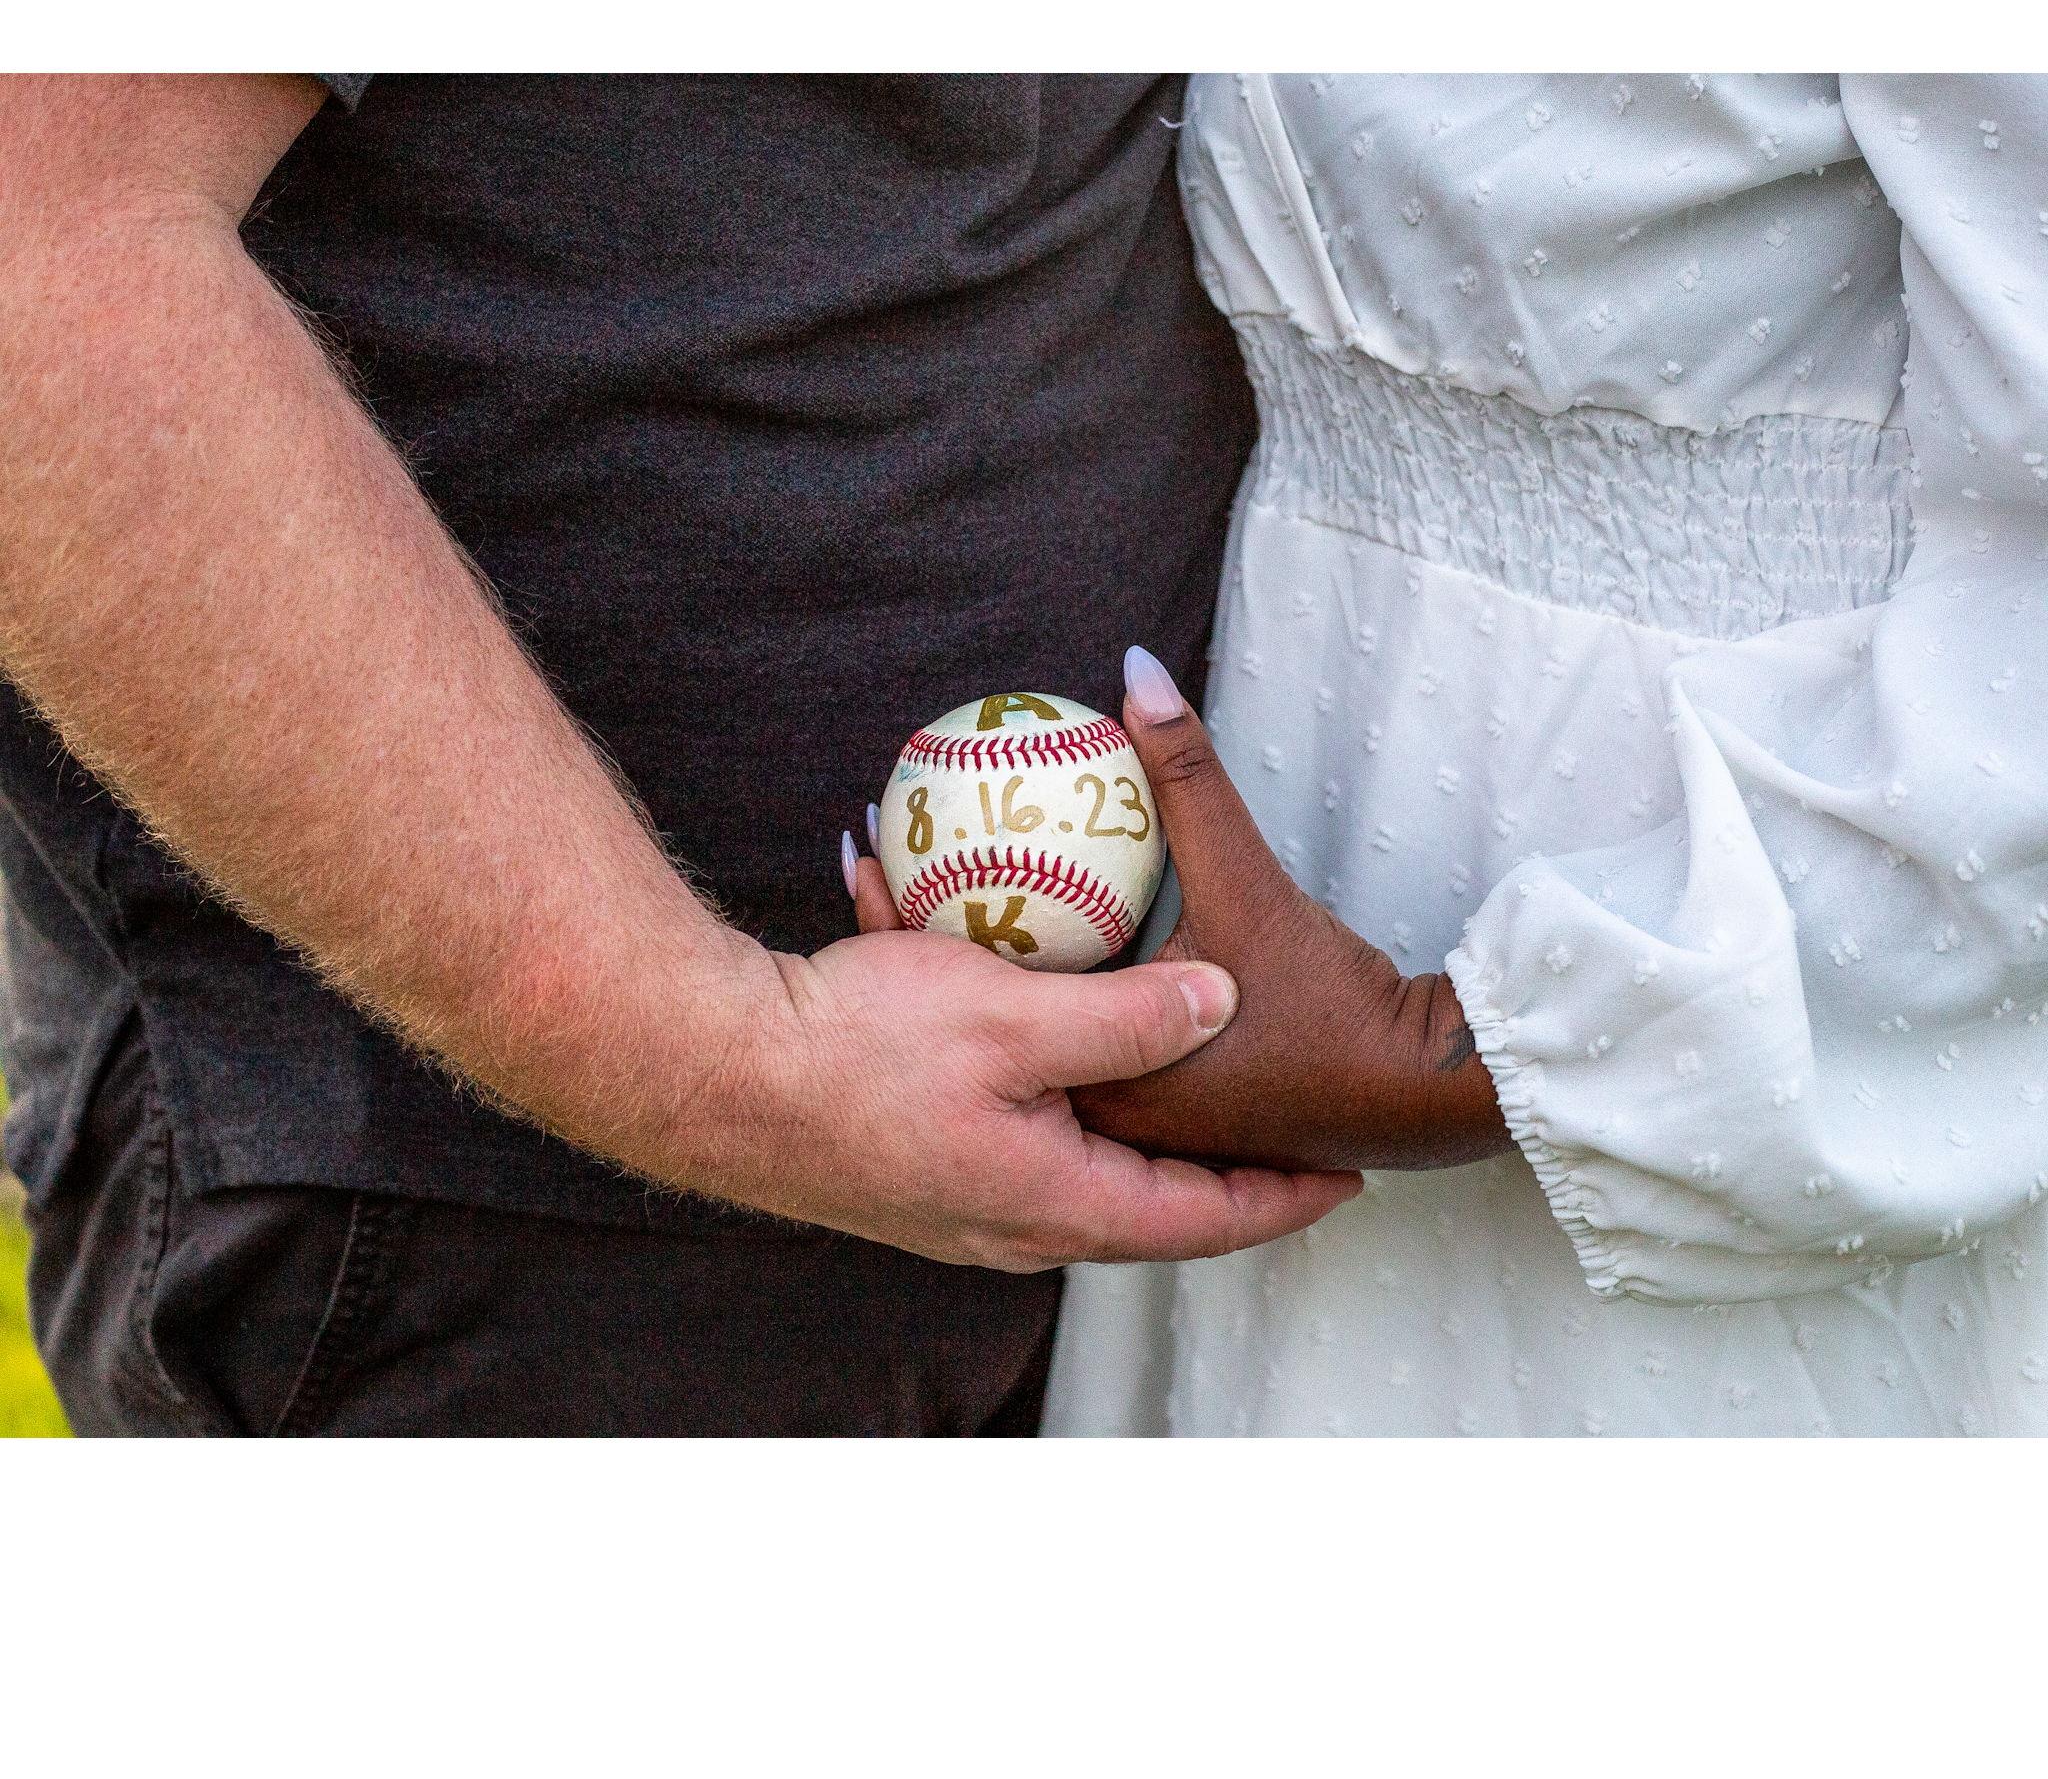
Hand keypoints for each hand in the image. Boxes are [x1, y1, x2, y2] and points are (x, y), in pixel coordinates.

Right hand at [696, 900, 1361, 1270]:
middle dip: (1224, 1168)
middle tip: (1284, 1126)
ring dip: (1136, 1117)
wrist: (716, 1074)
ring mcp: (965, 1202)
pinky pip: (1015, 1127)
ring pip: (1084, 1161)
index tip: (1345, 1172)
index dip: (1285, 1196)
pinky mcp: (922, 1163)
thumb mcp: (1014, 1015)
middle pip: (1153, 1203)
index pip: (1209, 1220)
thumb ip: (1131, 1016)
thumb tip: (1223, 1003)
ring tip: (1183, 1065)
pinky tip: (1035, 1012)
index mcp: (1059, 1203)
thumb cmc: (857, 1049)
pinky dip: (1048, 1081)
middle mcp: (1018, 1224)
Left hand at [849, 651, 1509, 1174]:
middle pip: (995, 1022)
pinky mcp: (1170, 1108)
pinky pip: (1071, 1039)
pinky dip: (1034, 986)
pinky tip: (1008, 920)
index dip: (909, 949)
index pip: (972, 994)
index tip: (861, 895)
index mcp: (1102, 1080)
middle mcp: (1103, 1113)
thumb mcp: (1243, 887)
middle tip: (870, 885)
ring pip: (1029, 1035)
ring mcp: (1137, 1119)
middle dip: (922, 954)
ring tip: (906, 896)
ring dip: (969, 972)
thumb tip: (1135, 670)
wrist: (1420, 1087)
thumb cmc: (1326, 1004)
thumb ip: (1187, 782)